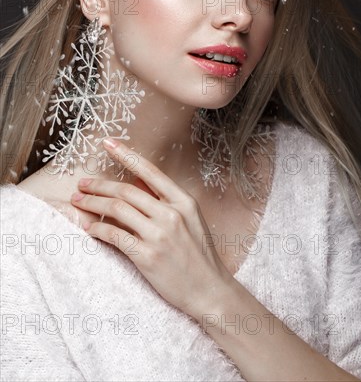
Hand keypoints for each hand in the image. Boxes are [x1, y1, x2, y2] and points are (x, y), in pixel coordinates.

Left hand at [71, 138, 233, 319]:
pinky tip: (89, 227)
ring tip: (78, 202)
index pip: (150, 171)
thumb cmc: (200, 254)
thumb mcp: (190, 219)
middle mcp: (171, 214)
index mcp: (183, 201)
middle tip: (82, 183)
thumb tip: (137, 180)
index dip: (126, 155)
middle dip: (99, 185)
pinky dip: (97, 228)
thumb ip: (164, 199)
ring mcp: (159, 235)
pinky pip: (115, 236)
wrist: (210, 290)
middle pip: (126, 190)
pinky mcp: (147, 256)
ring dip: (92, 204)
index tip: (108, 143)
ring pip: (117, 210)